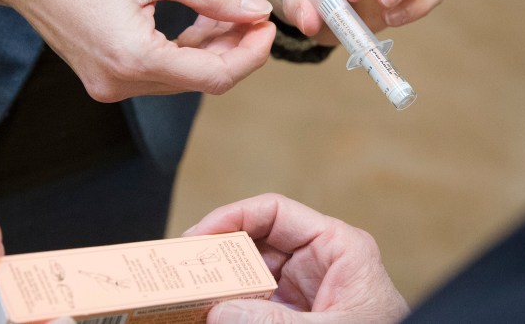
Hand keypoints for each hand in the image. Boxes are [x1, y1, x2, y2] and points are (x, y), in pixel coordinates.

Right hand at [0, 0, 274, 101]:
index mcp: (133, 58)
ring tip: (225, 13)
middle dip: (235, 50)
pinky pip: (160, 73)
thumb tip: (253, 12)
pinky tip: (196, 24)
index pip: (215, 76)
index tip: (267, 26)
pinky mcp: (106, 77)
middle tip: (252, 15)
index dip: (251, 54)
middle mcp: (121, 83)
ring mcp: (111, 85)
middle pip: (201, 81)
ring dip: (211, 51)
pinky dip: (184, 52)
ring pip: (183, 79)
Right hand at [183, 193, 408, 323]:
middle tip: (185, 265)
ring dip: (220, 280)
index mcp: (339, 247)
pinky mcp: (292, 313)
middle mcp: (318, 263)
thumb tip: (224, 310)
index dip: (232, 217)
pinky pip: (252, 301)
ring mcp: (303, 290)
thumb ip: (278, 321)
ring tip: (190, 288)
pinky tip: (209, 309)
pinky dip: (229, 304)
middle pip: (255, 240)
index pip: (274, 211)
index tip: (199, 236)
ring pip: (249, 272)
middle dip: (219, 252)